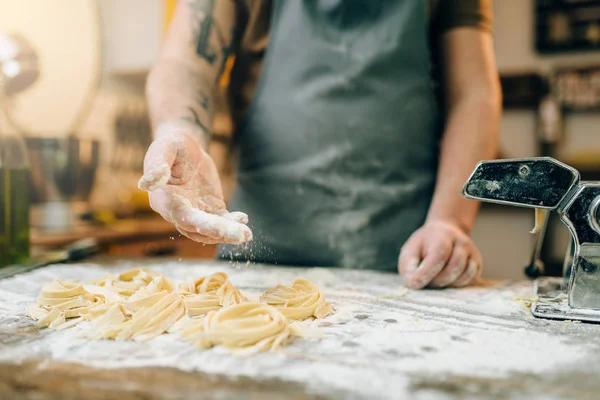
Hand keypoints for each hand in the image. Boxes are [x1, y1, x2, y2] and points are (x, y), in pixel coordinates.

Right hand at [138, 122, 251, 243]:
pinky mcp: (209, 209)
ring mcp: (195, 212)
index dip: (200, 223)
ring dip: (228, 233)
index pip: (182, 216)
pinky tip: (243, 220)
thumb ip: (156, 165)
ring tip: (246, 234)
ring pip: (210, 230)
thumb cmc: (170, 145)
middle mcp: (178, 211)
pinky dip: (231, 223)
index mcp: (164, 200)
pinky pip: (220, 221)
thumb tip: (146, 183)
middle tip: (241, 235)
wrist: (185, 147)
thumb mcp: (163, 148)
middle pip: (198, 228)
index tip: (220, 228)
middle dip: (220, 233)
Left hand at [398, 220, 481, 288]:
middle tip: (425, 281)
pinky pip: (471, 280)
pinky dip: (458, 285)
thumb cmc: (424, 245)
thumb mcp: (410, 250)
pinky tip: (447, 280)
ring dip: (447, 284)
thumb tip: (412, 283)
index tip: (415, 283)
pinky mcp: (477, 264)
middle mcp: (462, 242)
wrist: (445, 232)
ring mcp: (472, 253)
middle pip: (453, 268)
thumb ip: (408, 266)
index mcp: (443, 236)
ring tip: (435, 280)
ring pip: (464, 276)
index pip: (439, 255)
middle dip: (436, 280)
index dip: (427, 272)